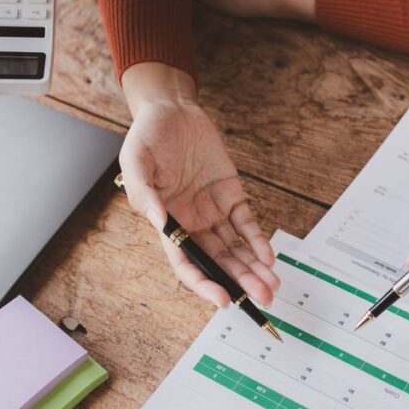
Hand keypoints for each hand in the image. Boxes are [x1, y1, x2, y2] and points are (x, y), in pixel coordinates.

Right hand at [119, 63, 278, 307]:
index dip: (204, 284)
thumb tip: (159, 221)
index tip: (224, 299)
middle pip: (218, 262)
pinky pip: (247, 224)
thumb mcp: (135, 161)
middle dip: (240, 283)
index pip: (187, 264)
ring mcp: (213, 211)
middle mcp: (192, 223)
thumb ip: (143, 192)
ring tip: (272, 286)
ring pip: (236, 249)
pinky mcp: (231, 195)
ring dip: (254, 269)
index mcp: (166, 222)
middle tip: (262, 299)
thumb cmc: (148, 136)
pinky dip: (259, 241)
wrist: (172, 110)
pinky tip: (270, 256)